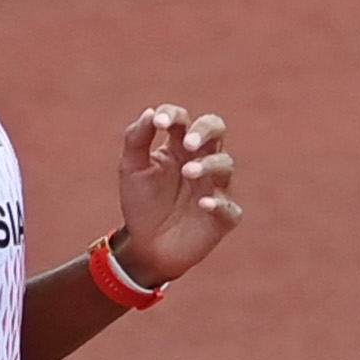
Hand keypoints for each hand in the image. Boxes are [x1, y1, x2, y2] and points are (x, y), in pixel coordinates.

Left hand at [112, 104, 241, 283]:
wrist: (146, 247)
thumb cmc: (141, 203)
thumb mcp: (131, 169)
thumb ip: (136, 139)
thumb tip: (150, 112)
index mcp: (178, 146)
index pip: (183, 119)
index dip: (173, 115)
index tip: (159, 123)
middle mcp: (201, 160)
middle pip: (216, 130)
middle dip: (205, 130)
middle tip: (188, 142)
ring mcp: (215, 187)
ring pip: (224, 164)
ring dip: (208, 165)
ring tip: (188, 172)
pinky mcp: (223, 216)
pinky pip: (228, 206)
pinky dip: (218, 203)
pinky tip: (203, 204)